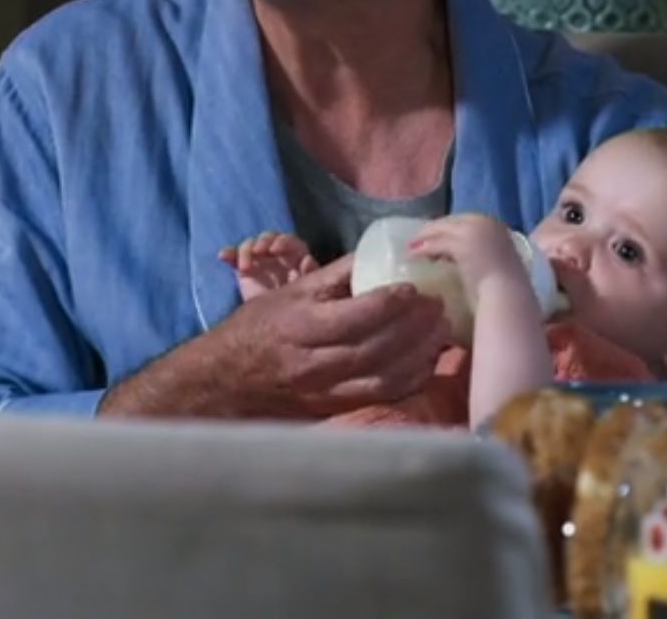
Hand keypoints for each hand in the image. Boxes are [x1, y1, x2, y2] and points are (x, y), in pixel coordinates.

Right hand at [100, 255, 452, 418]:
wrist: (225, 382)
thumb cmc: (257, 330)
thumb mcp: (288, 293)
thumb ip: (332, 277)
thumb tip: (375, 254)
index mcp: (301, 328)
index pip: (355, 316)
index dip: (390, 302)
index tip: (414, 288)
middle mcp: (315, 364)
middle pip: (377, 348)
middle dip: (414, 327)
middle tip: (439, 306)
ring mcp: (327, 392)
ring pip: (384, 377)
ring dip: (419, 354)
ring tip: (441, 330)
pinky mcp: (335, 411)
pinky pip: (381, 396)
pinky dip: (409, 379)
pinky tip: (426, 360)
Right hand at [219, 231, 318, 300]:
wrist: (272, 328)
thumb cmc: (294, 310)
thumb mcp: (303, 293)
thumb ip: (308, 276)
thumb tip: (308, 260)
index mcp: (296, 260)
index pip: (291, 243)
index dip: (283, 242)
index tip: (274, 249)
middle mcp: (278, 256)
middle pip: (272, 239)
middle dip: (264, 242)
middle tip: (257, 251)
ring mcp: (261, 261)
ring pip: (253, 245)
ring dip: (247, 249)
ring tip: (244, 266)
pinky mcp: (245, 269)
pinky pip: (235, 255)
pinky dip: (229, 253)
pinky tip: (224, 256)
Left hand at [406, 214, 530, 302]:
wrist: (507, 293)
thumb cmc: (503, 285)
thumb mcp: (492, 261)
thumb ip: (478, 252)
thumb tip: (456, 256)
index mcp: (494, 225)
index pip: (463, 221)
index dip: (447, 230)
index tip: (436, 238)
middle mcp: (483, 222)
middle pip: (450, 223)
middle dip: (432, 231)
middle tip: (417, 240)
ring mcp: (472, 231)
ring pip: (440, 230)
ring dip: (423, 238)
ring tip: (411, 248)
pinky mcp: (460, 244)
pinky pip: (436, 243)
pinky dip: (422, 249)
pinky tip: (412, 255)